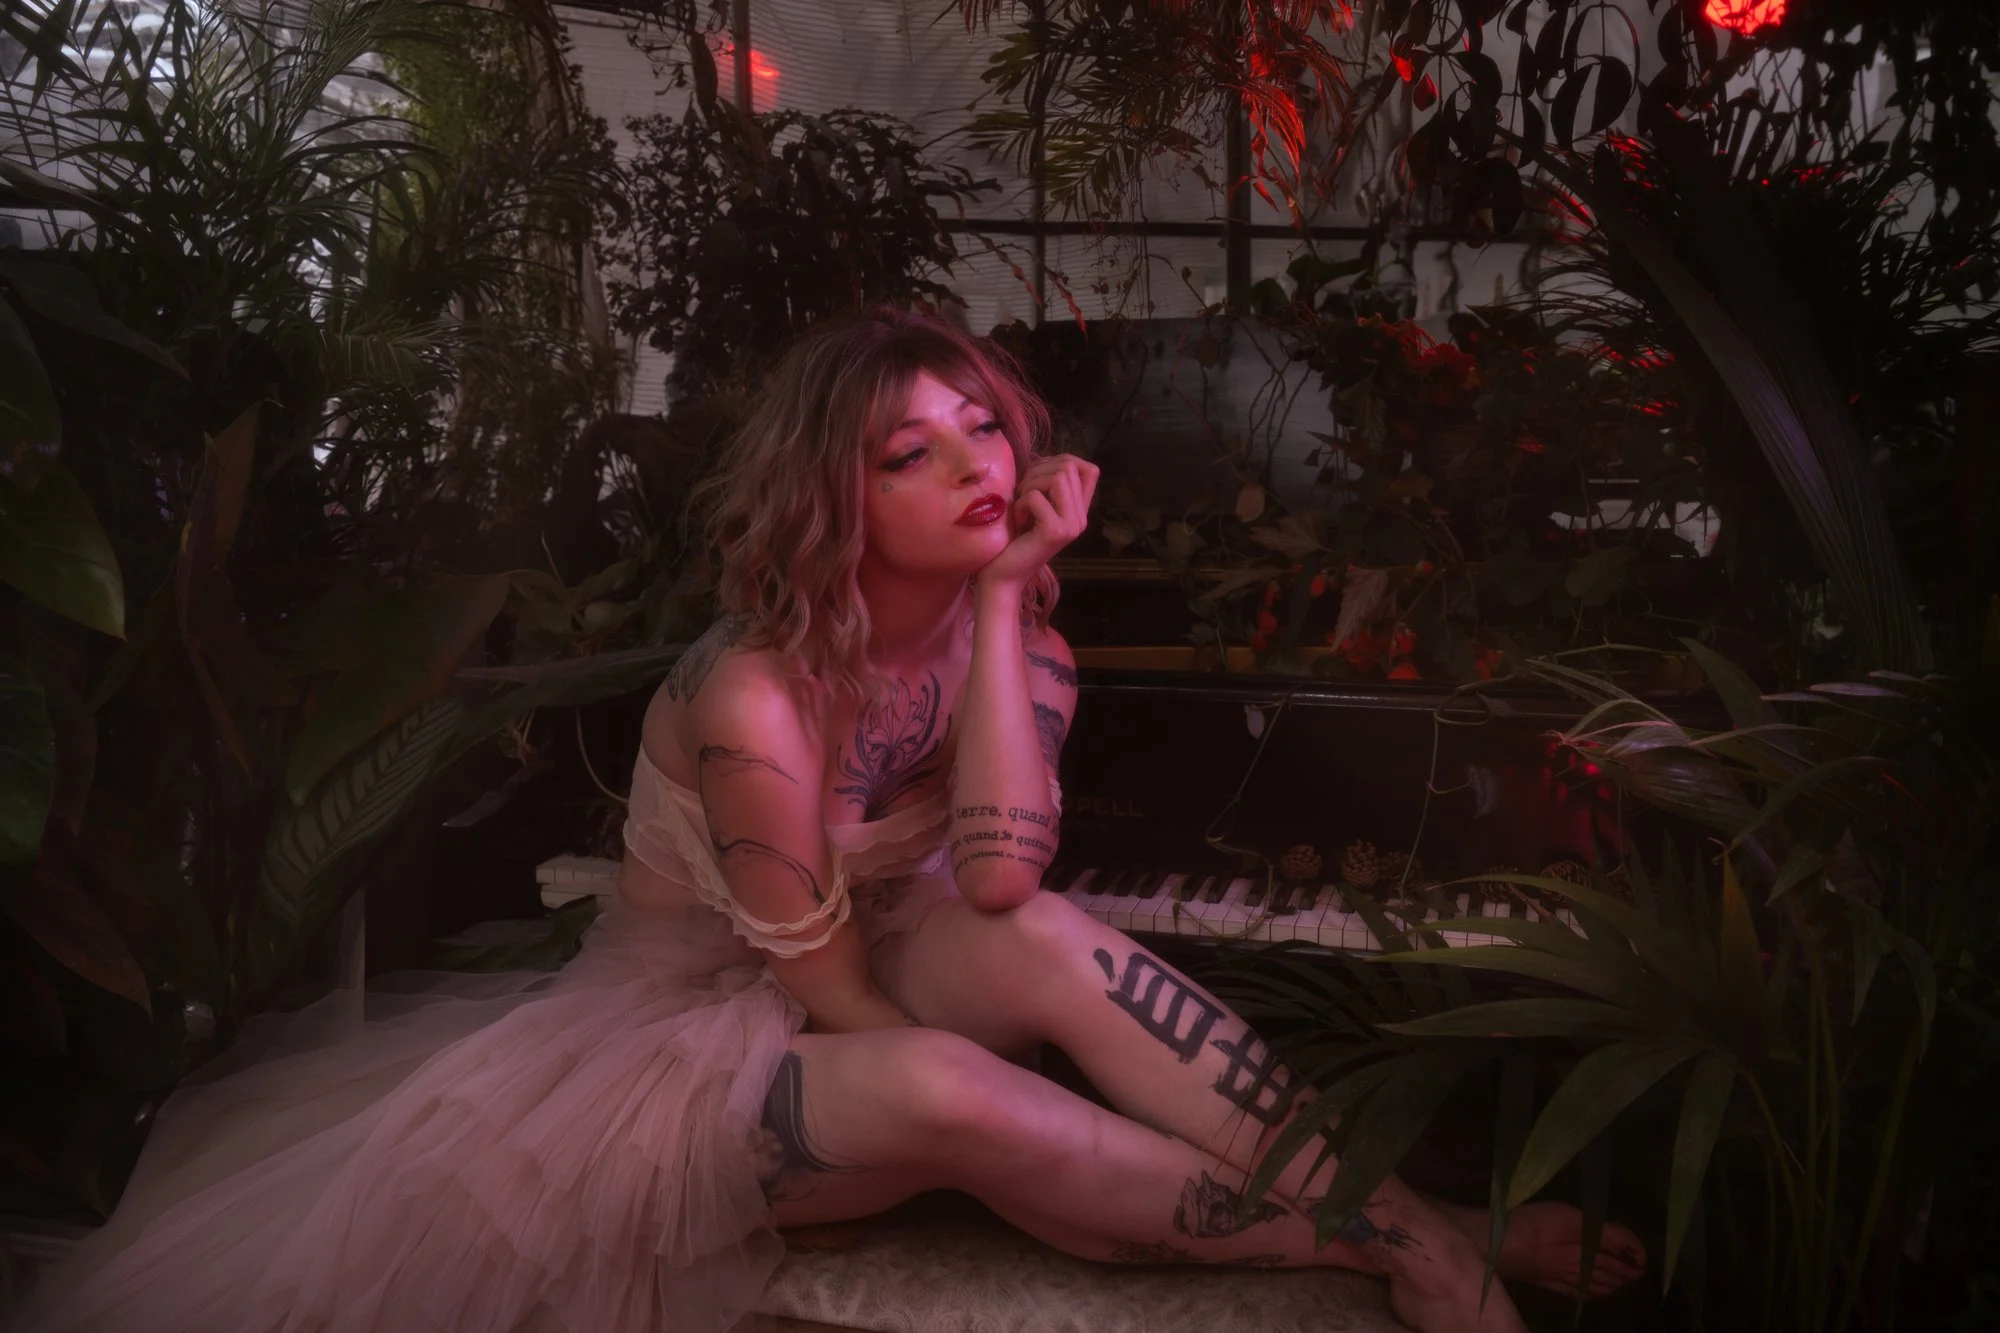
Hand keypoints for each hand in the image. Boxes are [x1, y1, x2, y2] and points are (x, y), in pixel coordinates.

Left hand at [974, 453, 1099, 590]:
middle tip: (1023, 494)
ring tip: (1021, 505)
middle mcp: (1081, 519)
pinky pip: (1036, 497)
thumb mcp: (1033, 505)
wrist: (1002, 576)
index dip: (1062, 461)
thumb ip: (1046, 485)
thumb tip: (1046, 459)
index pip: (1090, 469)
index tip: (1039, 477)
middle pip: (1069, 467)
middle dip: (1038, 472)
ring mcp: (1071, 526)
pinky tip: (1018, 521)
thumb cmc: (1011, 539)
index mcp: (1078, 511)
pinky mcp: (1056, 532)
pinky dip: (1020, 504)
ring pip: (1058, 477)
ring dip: (1030, 486)